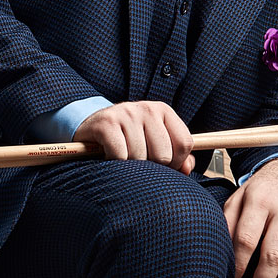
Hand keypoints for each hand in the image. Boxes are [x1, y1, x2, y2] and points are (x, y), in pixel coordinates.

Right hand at [72, 100, 194, 173]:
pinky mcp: (106, 123)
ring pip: (140, 158)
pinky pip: (120, 156)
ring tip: (122, 155)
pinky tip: (109, 154)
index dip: (177, 163)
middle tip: (138, 161)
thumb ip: (176, 155)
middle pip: (164, 155)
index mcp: (163, 111)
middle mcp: (147, 108)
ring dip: (130, 165)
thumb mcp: (154, 141)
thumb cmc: (127, 137)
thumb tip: (187, 169)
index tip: (164, 166)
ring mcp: (126, 114)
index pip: (184, 143)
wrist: (91, 125)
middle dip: (151, 166)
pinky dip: (114, 162)